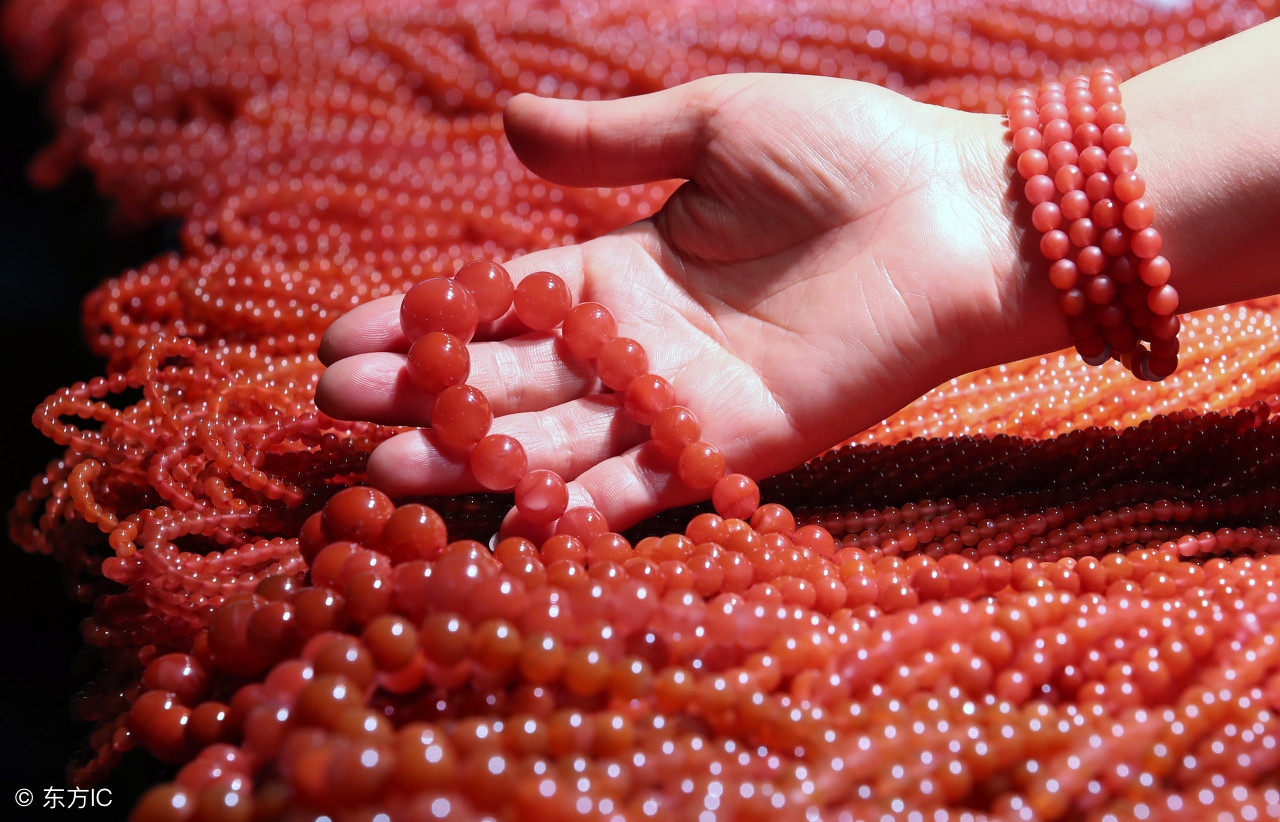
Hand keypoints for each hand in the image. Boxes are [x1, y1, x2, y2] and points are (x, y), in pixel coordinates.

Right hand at [316, 72, 1016, 533]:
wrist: (962, 214)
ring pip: (559, 439)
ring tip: (386, 469)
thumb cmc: (847, 154)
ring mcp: (683, 401)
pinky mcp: (735, 443)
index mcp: (626, 267)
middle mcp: (641, 344)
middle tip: (339, 409)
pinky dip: (580, 504)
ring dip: (476, 457)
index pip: (502, 305)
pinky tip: (506, 517)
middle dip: (425, 395)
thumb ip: (608, 142)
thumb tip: (504, 124)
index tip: (346, 336)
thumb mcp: (712, 126)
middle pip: (512, 379)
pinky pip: (645, 483)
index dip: (426, 321)